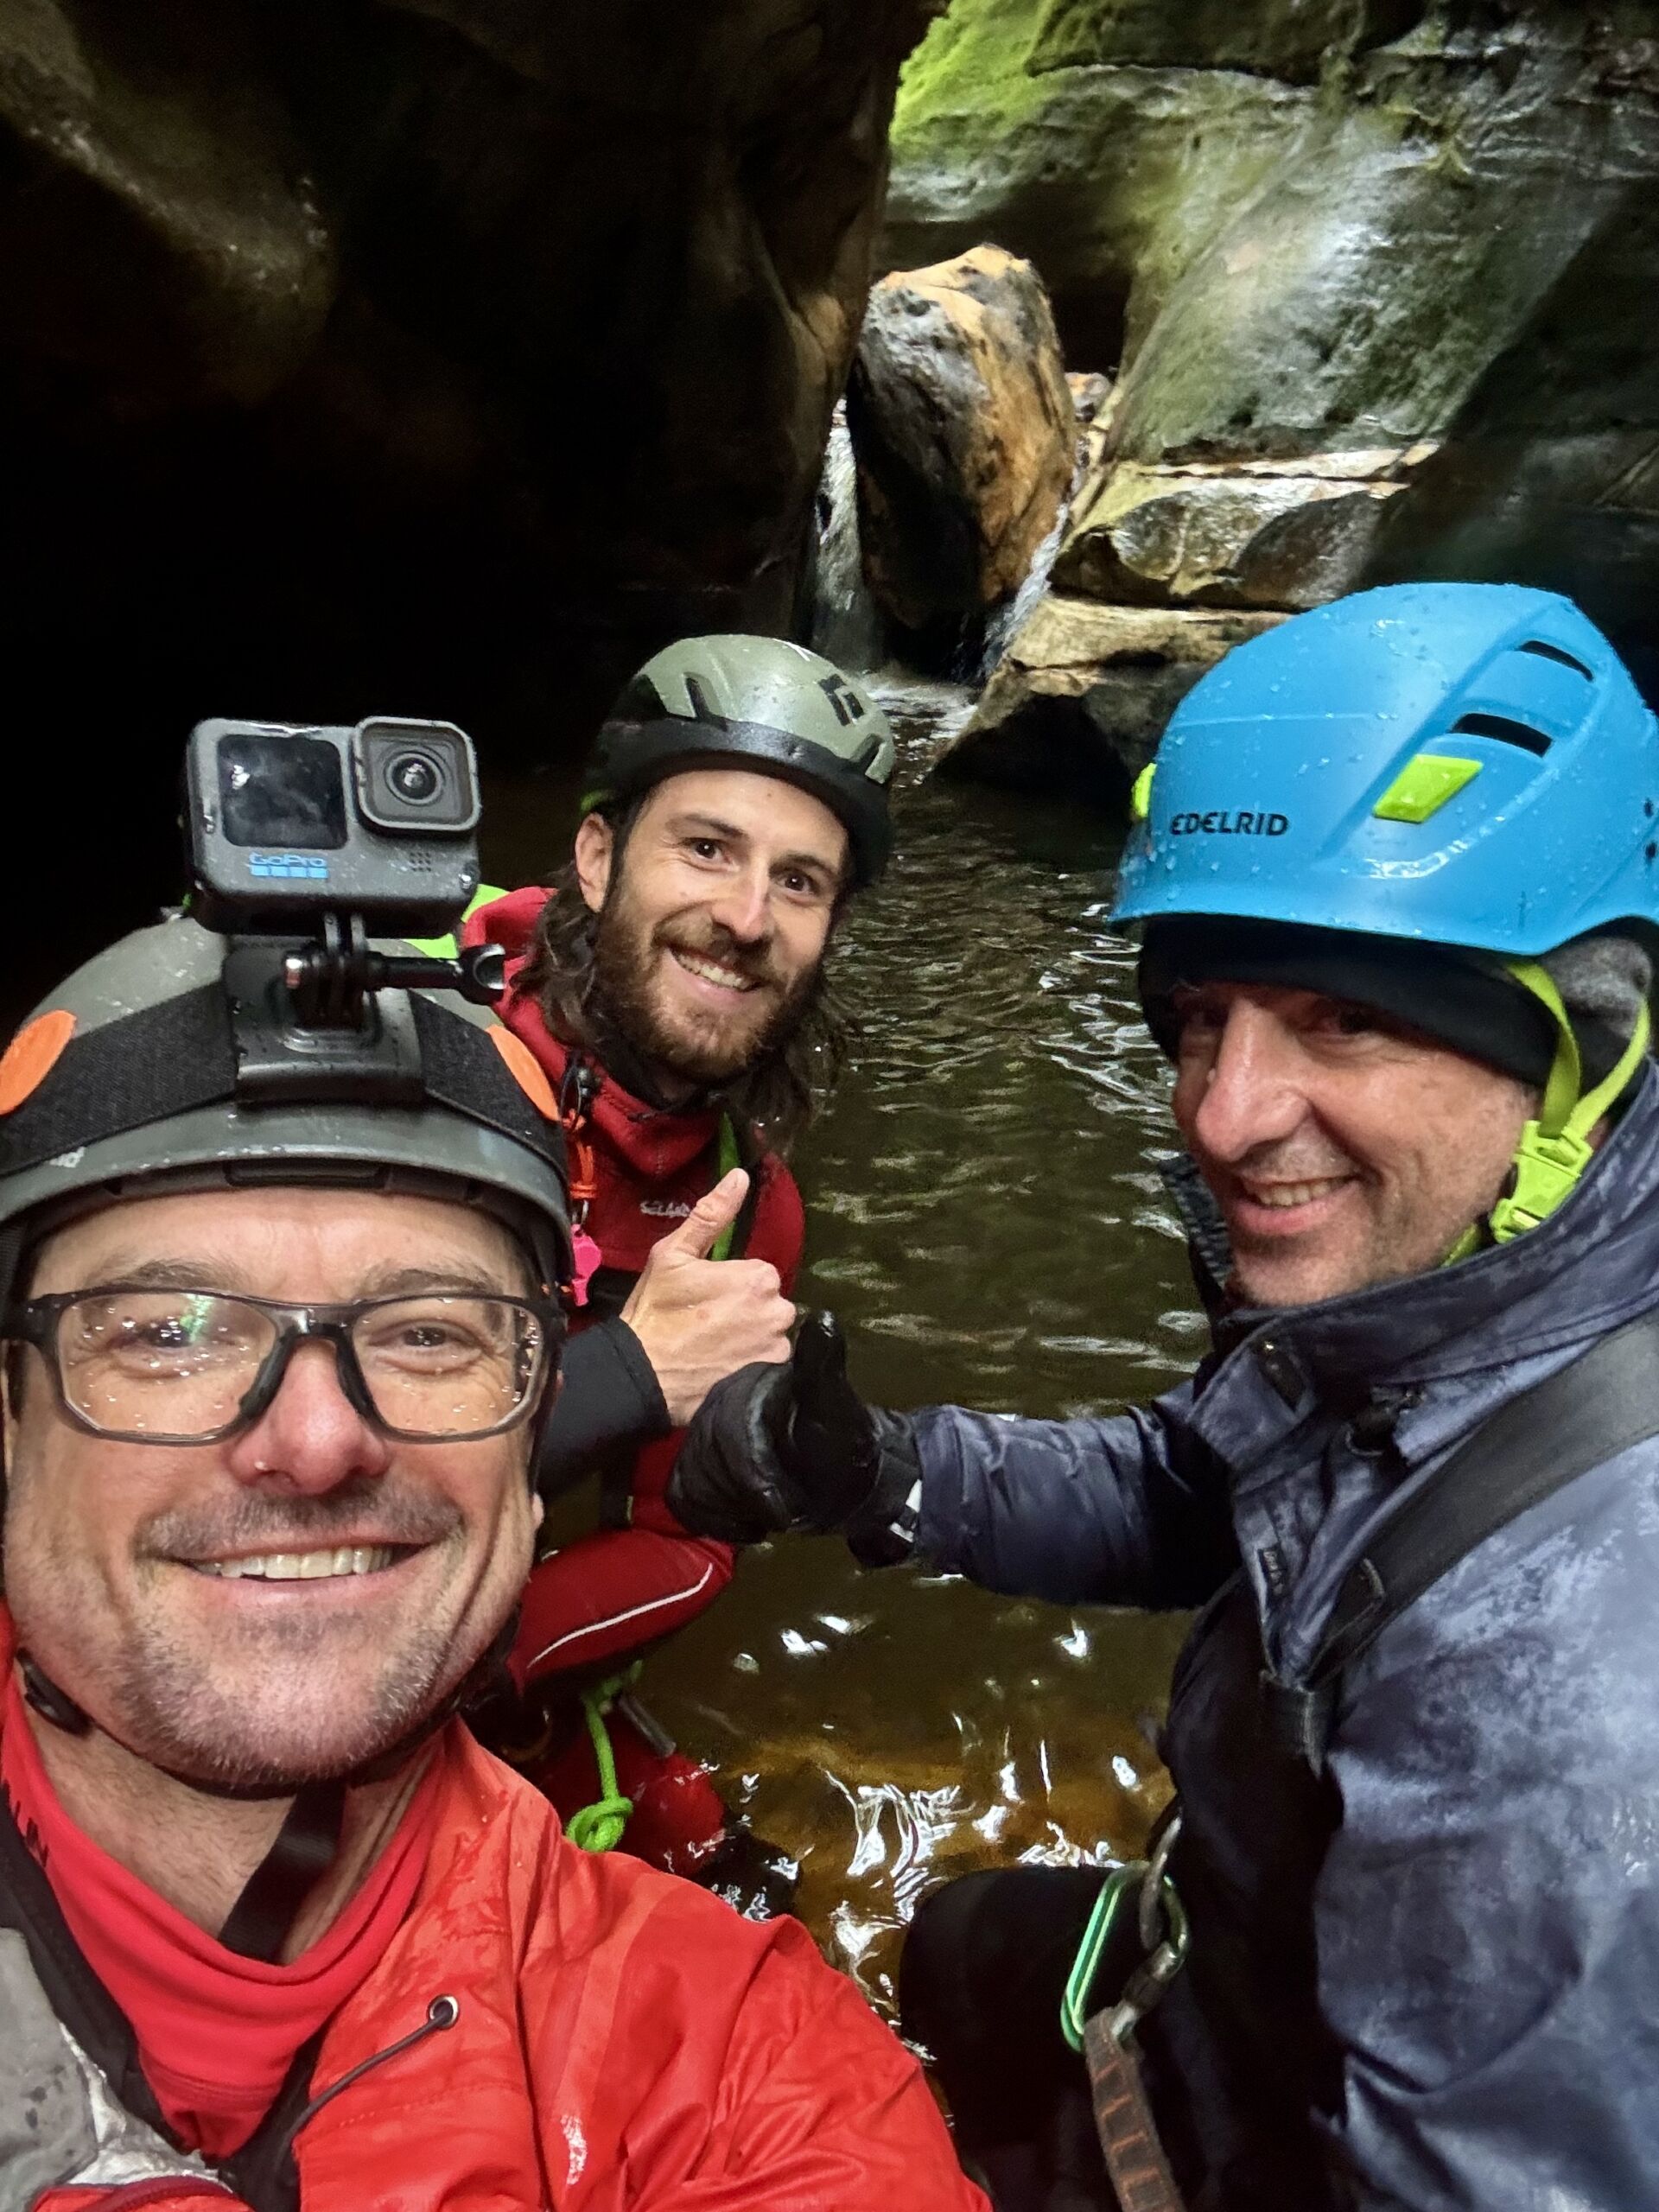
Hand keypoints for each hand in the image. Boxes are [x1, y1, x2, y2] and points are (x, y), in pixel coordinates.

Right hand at [620, 1167, 795, 1424]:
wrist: (644, 1375)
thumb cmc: (655, 1313)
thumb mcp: (673, 1255)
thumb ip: (711, 1215)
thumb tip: (741, 1175)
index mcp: (759, 1276)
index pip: (759, 1274)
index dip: (731, 1284)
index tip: (706, 1298)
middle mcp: (778, 1310)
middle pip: (769, 1303)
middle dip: (746, 1310)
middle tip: (708, 1322)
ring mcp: (777, 1346)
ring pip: (771, 1332)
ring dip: (751, 1336)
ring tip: (715, 1346)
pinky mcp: (772, 1375)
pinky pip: (772, 1361)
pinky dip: (754, 1361)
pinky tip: (726, 1364)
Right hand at [667, 1313, 915, 1549]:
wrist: (842, 1473)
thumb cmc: (840, 1439)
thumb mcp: (834, 1405)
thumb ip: (823, 1366)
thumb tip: (826, 1319)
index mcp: (743, 1388)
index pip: (728, 1438)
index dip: (754, 1479)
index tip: (782, 1510)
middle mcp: (715, 1408)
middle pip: (704, 1464)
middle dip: (743, 1498)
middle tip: (781, 1511)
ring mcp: (704, 1439)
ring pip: (691, 1482)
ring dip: (730, 1512)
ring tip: (767, 1516)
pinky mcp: (700, 1468)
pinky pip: (683, 1497)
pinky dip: (712, 1520)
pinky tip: (747, 1526)